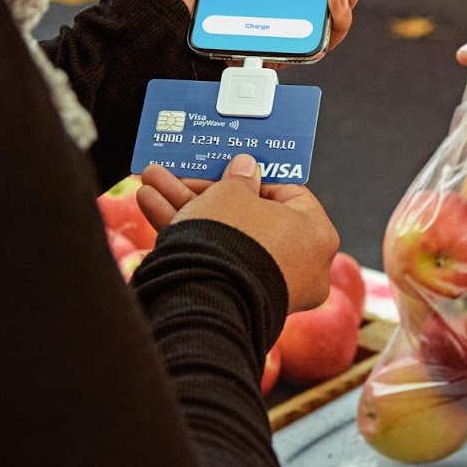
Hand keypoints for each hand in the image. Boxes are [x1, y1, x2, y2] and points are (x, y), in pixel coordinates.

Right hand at [136, 159, 338, 311]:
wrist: (207, 300)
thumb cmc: (233, 238)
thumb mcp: (231, 194)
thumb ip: (238, 178)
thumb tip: (246, 167)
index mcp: (316, 235)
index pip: (287, 194)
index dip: (252, 176)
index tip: (226, 166)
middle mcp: (301, 265)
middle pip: (247, 215)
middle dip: (205, 191)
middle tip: (180, 173)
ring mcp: (268, 286)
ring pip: (223, 235)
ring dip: (185, 207)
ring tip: (149, 183)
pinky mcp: (237, 300)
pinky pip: (214, 259)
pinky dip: (186, 235)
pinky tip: (150, 205)